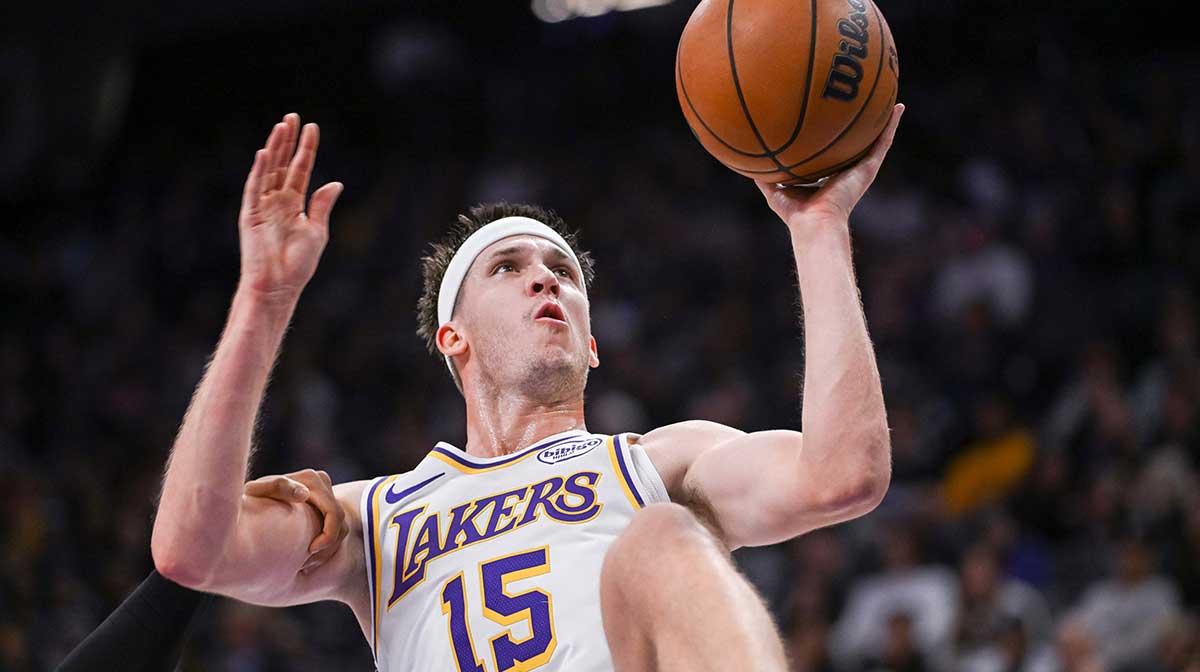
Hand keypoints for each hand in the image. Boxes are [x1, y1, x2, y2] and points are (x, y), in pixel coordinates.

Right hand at [238, 113, 342, 303]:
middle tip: (294, 117)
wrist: (278, 286)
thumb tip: (335, 182)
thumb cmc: (297, 265)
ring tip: (282, 126)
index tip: (312, 128)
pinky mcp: (249, 214)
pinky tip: (266, 153)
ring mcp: (261, 206)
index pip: (301, 170)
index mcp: (294, 204)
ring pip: (269, 170)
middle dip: (288, 140)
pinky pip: (254, 188)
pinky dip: (260, 170)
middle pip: (283, 164)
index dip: (306, 149)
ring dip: (275, 148)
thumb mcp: (316, 231)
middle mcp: (276, 201)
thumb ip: (321, 205)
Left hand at [243, 468, 346, 572]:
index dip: (327, 536)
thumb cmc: (250, 499)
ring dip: (327, 550)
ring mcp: (326, 494)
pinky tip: (307, 558)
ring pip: (341, 529)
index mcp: (311, 479)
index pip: (334, 512)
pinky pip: (337, 530)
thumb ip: (276, 487)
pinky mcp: (325, 506)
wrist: (250, 501)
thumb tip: (304, 494)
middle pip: (340, 522)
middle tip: (306, 563)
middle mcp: (322, 482)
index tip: (308, 551)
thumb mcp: (256, 492)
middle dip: (327, 547)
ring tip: (305, 564)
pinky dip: (325, 547)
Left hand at [757, 104, 903, 233]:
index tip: (834, 125)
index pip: (834, 155)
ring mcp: (860, 169)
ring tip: (892, 101)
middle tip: (865, 106)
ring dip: (885, 122)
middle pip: (857, 145)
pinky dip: (892, 124)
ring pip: (877, 140)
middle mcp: (847, 171)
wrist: (815, 223)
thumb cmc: (796, 214)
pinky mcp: (869, 168)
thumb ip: (765, 176)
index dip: (835, 142)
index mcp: (829, 177)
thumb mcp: (774, 191)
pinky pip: (883, 142)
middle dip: (861, 129)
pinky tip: (898, 107)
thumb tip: (749, 163)